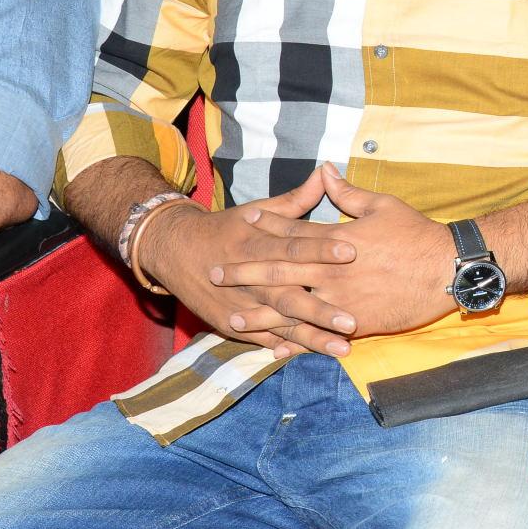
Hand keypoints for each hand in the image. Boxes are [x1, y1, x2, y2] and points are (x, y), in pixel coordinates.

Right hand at [139, 168, 357, 356]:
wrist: (175, 250)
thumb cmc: (228, 228)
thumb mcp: (257, 211)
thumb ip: (295, 199)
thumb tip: (327, 173)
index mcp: (258, 244)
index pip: (295, 247)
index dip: (322, 250)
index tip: (352, 253)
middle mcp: (250, 277)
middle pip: (289, 296)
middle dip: (321, 310)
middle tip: (352, 322)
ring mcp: (240, 304)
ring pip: (279, 324)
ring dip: (310, 338)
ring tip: (342, 348)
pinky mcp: (230, 323)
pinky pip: (259, 338)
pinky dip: (279, 347)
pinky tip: (304, 356)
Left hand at [209, 164, 454, 339]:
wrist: (446, 269)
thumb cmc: (417, 234)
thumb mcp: (383, 205)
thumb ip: (348, 192)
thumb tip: (325, 170)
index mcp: (336, 240)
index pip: (292, 231)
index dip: (266, 226)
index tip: (241, 224)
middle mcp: (331, 271)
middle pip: (279, 270)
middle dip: (245, 272)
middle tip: (215, 273)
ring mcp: (341, 299)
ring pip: (292, 307)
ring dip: (262, 313)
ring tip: (234, 317)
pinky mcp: (356, 323)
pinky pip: (319, 333)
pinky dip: (297, 341)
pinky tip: (276, 348)